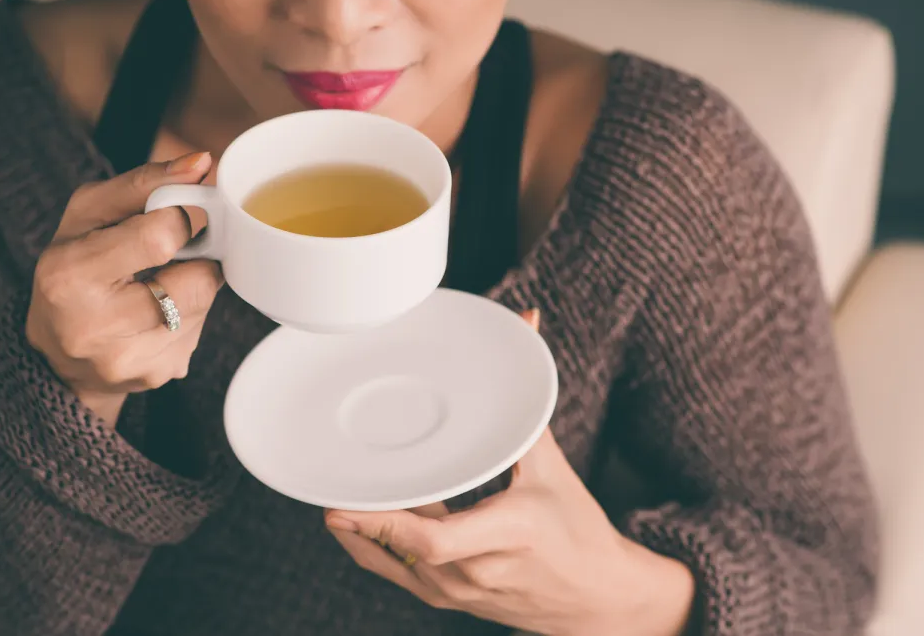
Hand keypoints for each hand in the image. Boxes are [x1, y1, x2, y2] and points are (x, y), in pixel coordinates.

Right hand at [26, 152, 222, 424]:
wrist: (57, 354)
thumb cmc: (72, 268)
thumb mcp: (88, 215)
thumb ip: (144, 183)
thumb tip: (202, 162)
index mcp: (70, 276)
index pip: (158, 238)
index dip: (186, 217)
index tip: (189, 209)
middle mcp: (97, 328)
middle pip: (195, 280)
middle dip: (195, 257)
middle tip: (175, 250)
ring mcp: (131, 360)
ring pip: (204, 303)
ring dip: (194, 284)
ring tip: (158, 283)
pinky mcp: (159, 375)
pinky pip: (200, 330)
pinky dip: (190, 314)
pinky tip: (157, 314)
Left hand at [325, 312, 694, 635]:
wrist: (597, 598)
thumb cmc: (578, 530)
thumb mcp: (553, 468)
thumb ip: (527, 402)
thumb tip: (528, 324)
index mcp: (508, 532)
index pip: (433, 540)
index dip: (382, 523)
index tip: (343, 502)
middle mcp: (478, 569)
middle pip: (401, 548)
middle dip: (360, 516)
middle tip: (327, 482)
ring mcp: (460, 592)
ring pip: (392, 561)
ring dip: (362, 528)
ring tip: (336, 491)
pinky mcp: (449, 599)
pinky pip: (397, 574)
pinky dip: (371, 546)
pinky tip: (351, 521)